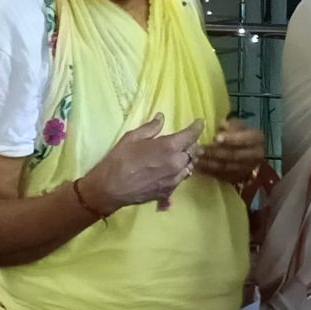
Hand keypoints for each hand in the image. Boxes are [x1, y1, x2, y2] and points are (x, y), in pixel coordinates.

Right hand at [77, 115, 202, 214]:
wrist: (110, 188)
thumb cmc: (120, 159)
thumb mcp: (132, 137)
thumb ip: (151, 127)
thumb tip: (161, 118)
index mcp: (169, 147)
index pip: (191, 135)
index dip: (197, 127)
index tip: (200, 122)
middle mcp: (176, 163)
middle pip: (193, 152)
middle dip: (191, 144)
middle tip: (185, 140)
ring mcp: (174, 180)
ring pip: (188, 167)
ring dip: (186, 159)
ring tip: (179, 155)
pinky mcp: (169, 192)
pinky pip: (180, 179)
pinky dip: (179, 172)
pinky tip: (170, 170)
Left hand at [195, 119, 266, 186]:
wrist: (242, 150)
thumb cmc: (236, 133)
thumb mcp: (235, 124)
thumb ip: (230, 125)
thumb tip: (222, 125)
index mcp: (257, 138)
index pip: (245, 139)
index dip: (230, 138)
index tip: (215, 137)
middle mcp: (256, 154)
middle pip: (234, 155)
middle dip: (216, 152)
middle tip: (199, 150)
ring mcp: (247, 169)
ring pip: (227, 167)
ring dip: (210, 163)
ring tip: (195, 158)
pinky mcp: (238, 178)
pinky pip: (222, 176)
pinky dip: (209, 172)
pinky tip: (198, 167)